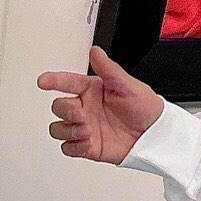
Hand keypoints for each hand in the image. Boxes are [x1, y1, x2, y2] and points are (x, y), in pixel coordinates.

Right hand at [37, 46, 163, 165]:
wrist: (156, 135)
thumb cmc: (145, 108)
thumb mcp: (129, 86)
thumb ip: (109, 69)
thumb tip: (96, 51)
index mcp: (91, 90)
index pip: (66, 83)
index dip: (53, 81)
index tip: (44, 81)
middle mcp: (85, 108)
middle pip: (58, 107)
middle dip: (65, 110)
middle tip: (81, 114)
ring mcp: (85, 128)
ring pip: (58, 128)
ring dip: (67, 130)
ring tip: (86, 131)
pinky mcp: (88, 146)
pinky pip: (68, 148)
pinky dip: (73, 147)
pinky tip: (87, 143)